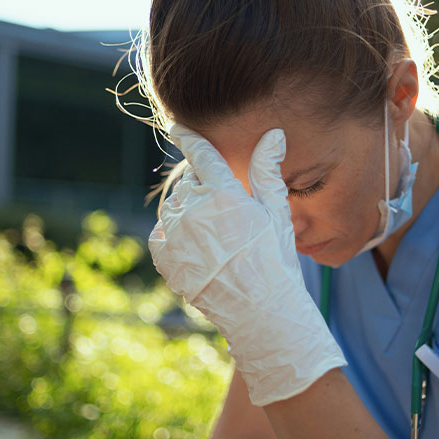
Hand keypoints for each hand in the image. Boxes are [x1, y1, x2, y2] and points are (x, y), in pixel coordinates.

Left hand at [148, 123, 346, 405]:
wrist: (259, 311)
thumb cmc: (274, 259)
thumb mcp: (276, 212)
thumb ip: (268, 169)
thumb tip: (274, 134)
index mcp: (223, 194)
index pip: (200, 153)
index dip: (188, 136)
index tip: (177, 127)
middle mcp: (193, 209)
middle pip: (190, 181)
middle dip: (204, 186)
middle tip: (225, 209)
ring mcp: (174, 234)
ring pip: (175, 204)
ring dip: (189, 208)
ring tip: (214, 232)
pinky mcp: (164, 256)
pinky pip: (162, 230)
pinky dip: (174, 232)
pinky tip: (197, 245)